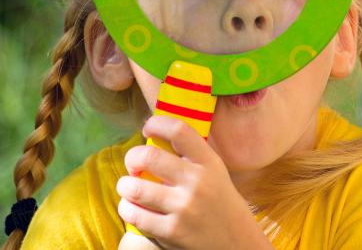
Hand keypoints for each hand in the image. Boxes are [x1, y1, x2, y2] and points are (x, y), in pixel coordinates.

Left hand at [116, 115, 273, 249]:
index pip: (179, 130)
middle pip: (149, 156)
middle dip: (132, 157)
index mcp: (209, 162)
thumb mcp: (214, 171)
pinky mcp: (171, 232)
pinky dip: (127, 208)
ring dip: (125, 185)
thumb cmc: (218, 201)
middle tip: (133, 163)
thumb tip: (155, 130)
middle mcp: (197, 182)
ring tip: (129, 187)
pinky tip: (132, 207)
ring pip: (135, 187)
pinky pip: (134, 215)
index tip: (148, 128)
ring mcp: (184, 208)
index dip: (157, 123)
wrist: (235, 241)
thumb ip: (191, 154)